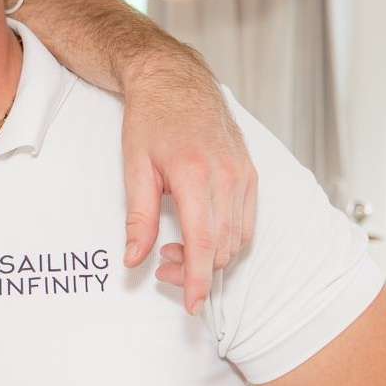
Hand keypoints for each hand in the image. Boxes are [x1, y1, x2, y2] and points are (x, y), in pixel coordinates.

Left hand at [121, 52, 257, 314]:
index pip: (204, 244)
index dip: (199, 280)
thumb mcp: (134, 167)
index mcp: (195, 175)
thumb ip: (138, 218)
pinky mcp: (251, 172)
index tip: (192, 306)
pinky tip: (202, 233)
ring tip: (176, 249)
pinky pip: (247, 221)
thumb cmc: (149, 120)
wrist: (174, 79)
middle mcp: (228, 177)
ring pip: (238, 238)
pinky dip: (228, 238)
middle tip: (163, 265)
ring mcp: (244, 174)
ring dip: (213, 256)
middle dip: (197, 270)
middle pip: (223, 247)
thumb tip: (134, 259)